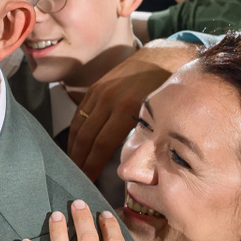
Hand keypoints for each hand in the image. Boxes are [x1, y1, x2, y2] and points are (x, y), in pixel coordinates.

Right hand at [64, 41, 196, 180]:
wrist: (161, 58)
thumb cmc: (167, 90)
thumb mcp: (161, 115)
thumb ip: (146, 137)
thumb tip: (135, 166)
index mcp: (126, 110)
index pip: (101, 147)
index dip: (92, 167)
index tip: (88, 182)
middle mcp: (108, 100)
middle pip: (86, 139)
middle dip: (79, 162)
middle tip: (76, 180)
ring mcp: (99, 92)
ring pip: (78, 127)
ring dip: (73, 149)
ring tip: (73, 167)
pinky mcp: (94, 88)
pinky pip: (79, 114)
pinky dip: (75, 132)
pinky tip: (75, 146)